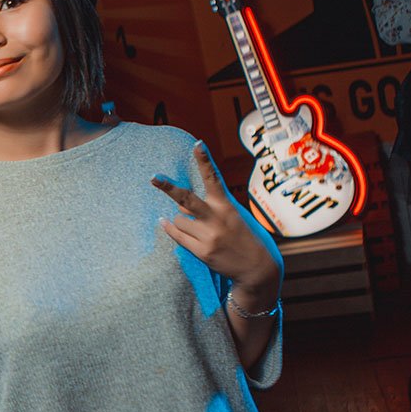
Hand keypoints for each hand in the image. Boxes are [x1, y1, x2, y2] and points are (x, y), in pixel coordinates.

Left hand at [154, 142, 280, 295]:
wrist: (257, 267)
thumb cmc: (244, 236)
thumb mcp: (234, 215)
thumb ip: (212, 206)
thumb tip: (182, 206)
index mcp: (227, 206)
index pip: (214, 178)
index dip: (205, 160)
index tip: (198, 144)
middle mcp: (217, 219)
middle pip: (186, 199)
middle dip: (168, 187)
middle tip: (153, 178)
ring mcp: (209, 236)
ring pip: (179, 219)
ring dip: (181, 220)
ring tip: (196, 227)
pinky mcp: (202, 251)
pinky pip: (177, 236)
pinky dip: (171, 228)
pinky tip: (165, 223)